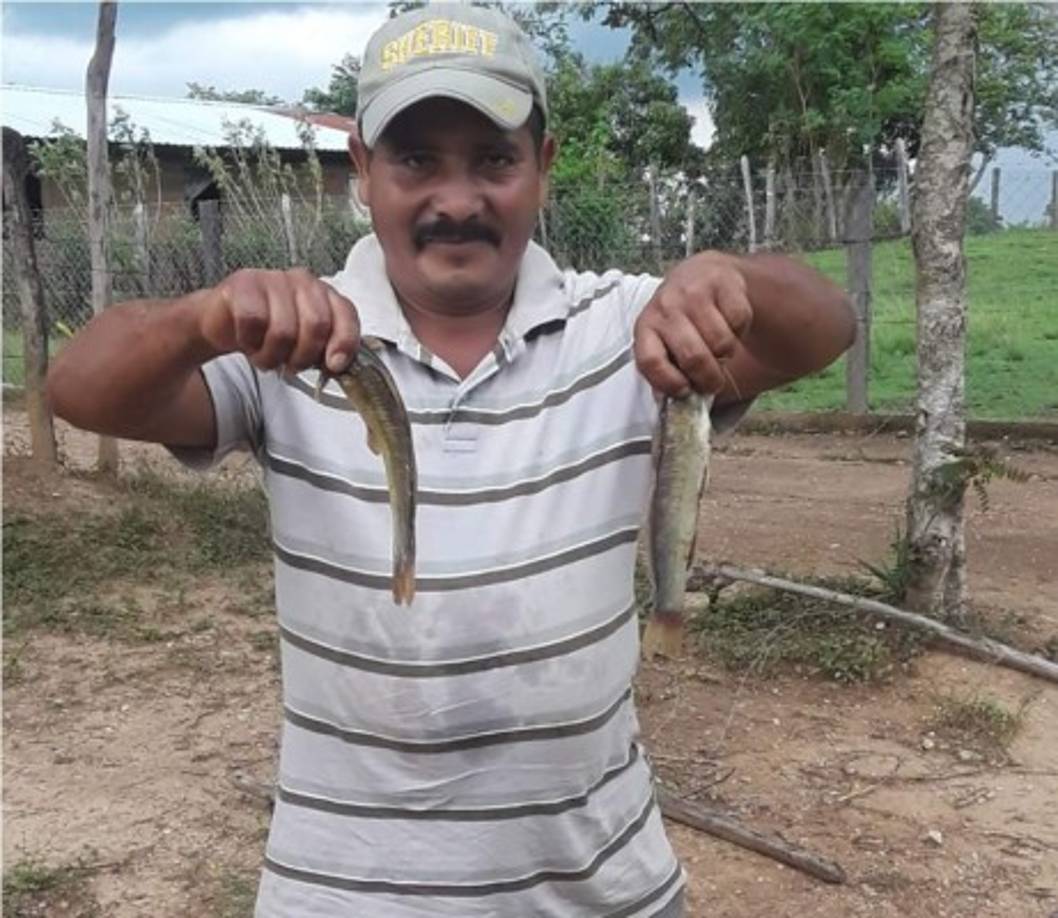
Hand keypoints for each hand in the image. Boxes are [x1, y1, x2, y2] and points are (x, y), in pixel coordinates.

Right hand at [198, 268, 358, 373]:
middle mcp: (303, 282)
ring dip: (272, 356)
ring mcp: (273, 279)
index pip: (346, 314)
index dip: (344, 343)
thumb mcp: (304, 345)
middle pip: (316, 325)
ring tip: (265, 355)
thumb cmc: (269, 333)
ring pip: (284, 330)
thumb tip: (337, 365)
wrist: (224, 321)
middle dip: (303, 356)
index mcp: (325, 295)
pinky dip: (249, 342)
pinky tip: (247, 341)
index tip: (333, 366)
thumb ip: (326, 352)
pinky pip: (253, 321)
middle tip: (289, 365)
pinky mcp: (244, 284)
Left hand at [633, 252, 752, 396]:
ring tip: (719, 347)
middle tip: (713, 382)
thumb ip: (664, 370)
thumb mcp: (664, 341)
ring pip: (721, 343)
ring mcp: (694, 292)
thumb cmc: (680, 320)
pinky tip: (729, 323)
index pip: (650, 362)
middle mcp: (665, 306)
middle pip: (693, 357)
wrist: (702, 274)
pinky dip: (740, 329)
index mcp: (645, 326)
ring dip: (726, 353)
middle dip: (709, 378)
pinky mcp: (722, 281)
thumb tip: (667, 402)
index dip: (670, 383)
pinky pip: (739, 321)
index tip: (685, 391)